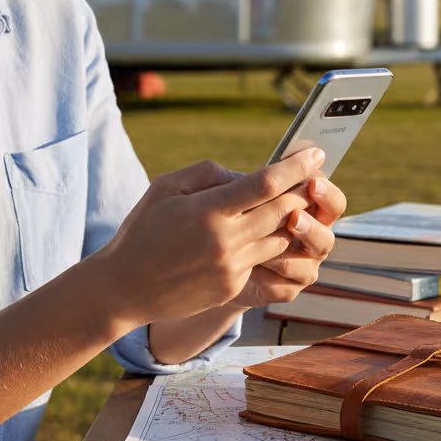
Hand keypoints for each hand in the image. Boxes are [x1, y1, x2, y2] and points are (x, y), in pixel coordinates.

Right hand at [99, 148, 325, 327]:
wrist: (124, 288)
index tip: (316, 153)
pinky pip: (266, 261)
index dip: (295, 167)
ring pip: (281, 239)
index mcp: (207, 211)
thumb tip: (246, 176)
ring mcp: (231, 268)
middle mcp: (225, 241)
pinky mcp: (233, 288)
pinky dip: (272, 242)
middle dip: (303, 191)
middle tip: (316, 175)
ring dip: (293, 219)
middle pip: (283, 211)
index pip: (265, 184)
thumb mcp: (166, 186)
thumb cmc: (142, 229)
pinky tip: (270, 230)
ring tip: (296, 202)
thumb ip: (209, 174)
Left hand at [230, 173, 346, 308]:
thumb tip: (240, 178)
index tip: (312, 183)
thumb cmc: (226, 215)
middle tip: (294, 218)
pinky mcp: (287, 288)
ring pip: (306, 264)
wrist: (214, 256)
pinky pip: (287, 286)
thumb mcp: (229, 193)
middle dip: (312, 226)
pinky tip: (250, 265)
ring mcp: (302, 264)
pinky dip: (269, 274)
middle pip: (327, 235)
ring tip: (261, 241)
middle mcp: (311, 236)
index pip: (331, 199)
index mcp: (308, 207)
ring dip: (284, 250)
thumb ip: (238, 183)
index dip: (326, 192)